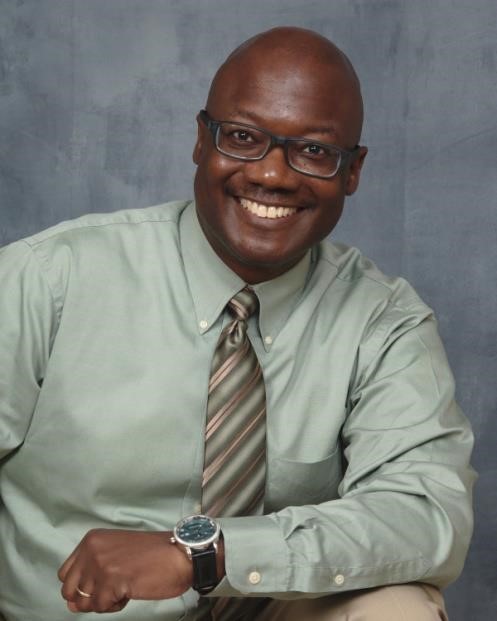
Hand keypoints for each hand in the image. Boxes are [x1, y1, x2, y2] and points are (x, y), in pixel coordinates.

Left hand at [58, 529, 192, 613]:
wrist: (178, 555)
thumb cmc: (152, 556)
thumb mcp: (116, 555)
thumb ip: (90, 576)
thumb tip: (71, 605)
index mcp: (91, 539)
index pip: (65, 573)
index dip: (82, 585)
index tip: (102, 583)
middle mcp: (92, 549)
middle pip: (69, 590)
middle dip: (89, 597)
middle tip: (113, 589)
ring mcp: (100, 564)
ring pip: (84, 602)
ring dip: (104, 602)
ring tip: (124, 588)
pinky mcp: (111, 580)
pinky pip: (101, 607)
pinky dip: (115, 606)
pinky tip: (130, 591)